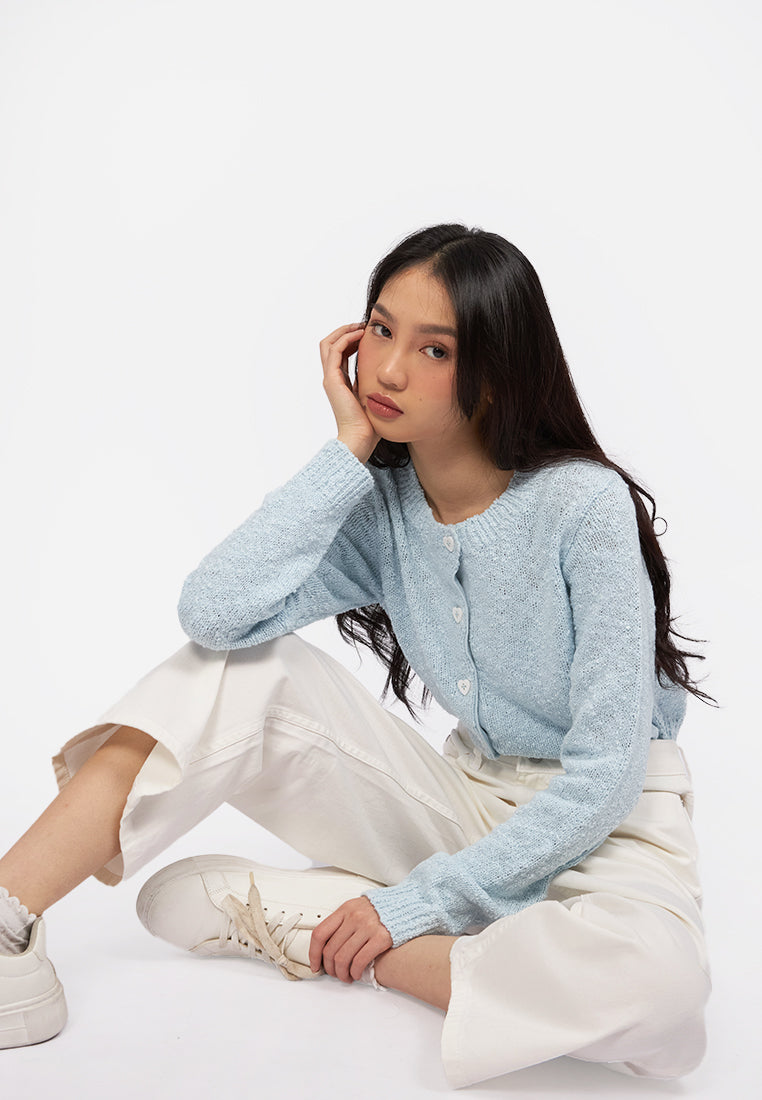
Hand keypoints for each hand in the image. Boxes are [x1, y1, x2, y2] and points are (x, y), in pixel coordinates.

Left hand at [309, 895, 392, 982]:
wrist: (406, 905)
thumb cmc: (381, 910)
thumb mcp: (357, 908)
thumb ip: (342, 923)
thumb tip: (327, 947)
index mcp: (345, 909)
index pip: (320, 934)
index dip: (313, 954)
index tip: (315, 965)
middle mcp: (354, 917)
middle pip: (331, 950)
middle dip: (330, 968)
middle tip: (334, 973)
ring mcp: (367, 927)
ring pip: (343, 958)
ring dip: (342, 973)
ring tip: (346, 976)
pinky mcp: (381, 938)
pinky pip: (360, 961)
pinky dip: (355, 972)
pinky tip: (356, 973)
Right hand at [319, 323, 379, 463]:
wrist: (360, 439)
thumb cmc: (371, 425)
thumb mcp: (376, 398)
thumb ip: (379, 385)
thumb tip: (396, 378)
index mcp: (342, 383)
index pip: (341, 353)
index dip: (352, 340)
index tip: (369, 333)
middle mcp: (333, 379)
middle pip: (331, 345)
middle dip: (346, 331)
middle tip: (364, 325)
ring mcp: (330, 379)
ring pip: (328, 343)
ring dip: (344, 331)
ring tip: (361, 326)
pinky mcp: (332, 380)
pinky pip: (334, 350)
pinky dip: (346, 338)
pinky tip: (361, 334)